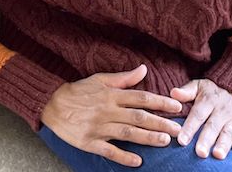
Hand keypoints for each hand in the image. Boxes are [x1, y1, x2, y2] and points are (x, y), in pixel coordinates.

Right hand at [41, 64, 183, 167]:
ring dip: (147, 138)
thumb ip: (124, 77)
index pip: (141, 98)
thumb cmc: (79, 91)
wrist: (53, 104)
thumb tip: (144, 69)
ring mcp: (99, 127)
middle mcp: (108, 110)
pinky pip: (109, 151)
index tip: (177, 107)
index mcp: (111, 95)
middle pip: (138, 117)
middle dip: (160, 123)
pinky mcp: (90, 142)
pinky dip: (123, 156)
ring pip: (128, 134)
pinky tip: (138, 161)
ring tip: (164, 142)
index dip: (160, 102)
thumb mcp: (100, 79)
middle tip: (178, 130)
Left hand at [170, 78, 231, 171]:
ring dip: (223, 146)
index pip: (198, 114)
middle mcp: (222, 111)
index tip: (181, 140)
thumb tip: (173, 93)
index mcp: (209, 100)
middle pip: (213, 126)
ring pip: (228, 135)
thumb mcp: (198, 86)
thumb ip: (186, 91)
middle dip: (206, 140)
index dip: (190, 127)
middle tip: (199, 153)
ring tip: (217, 156)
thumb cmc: (210, 91)